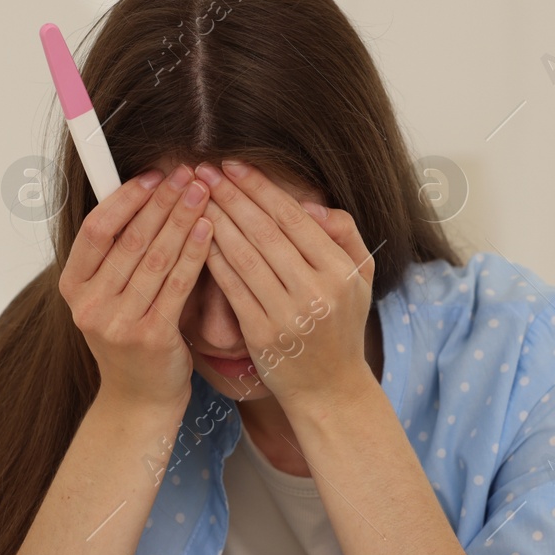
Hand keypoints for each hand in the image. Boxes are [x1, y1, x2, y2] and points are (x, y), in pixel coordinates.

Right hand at [58, 165, 212, 412]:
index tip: (152, 175)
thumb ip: (116, 255)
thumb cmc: (130, 340)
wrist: (140, 399)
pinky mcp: (151, 337)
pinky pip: (177, 285)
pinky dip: (194, 252)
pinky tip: (208, 228)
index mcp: (73, 287)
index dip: (124, 198)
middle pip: (129, 239)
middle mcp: (89, 305)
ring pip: (155, 258)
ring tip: (202, 191)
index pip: (95, 229)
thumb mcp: (108, 297)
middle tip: (186, 173)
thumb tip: (140, 194)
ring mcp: (118, 323)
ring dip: (182, 219)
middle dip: (162, 201)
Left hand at [193, 160, 375, 406]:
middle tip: (203, 170)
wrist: (330, 388)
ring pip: (244, 256)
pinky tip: (196, 237)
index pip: (294, 218)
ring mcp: (289, 314)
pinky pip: (232, 287)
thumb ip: (344, 235)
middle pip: (265, 232)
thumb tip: (309, 206)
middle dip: (230, 196)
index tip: (233, 166)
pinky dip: (212, 259)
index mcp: (341, 271)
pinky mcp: (263, 335)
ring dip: (215, 221)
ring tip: (194, 196)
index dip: (260, 188)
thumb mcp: (360, 279)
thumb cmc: (340, 326)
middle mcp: (317, 291)